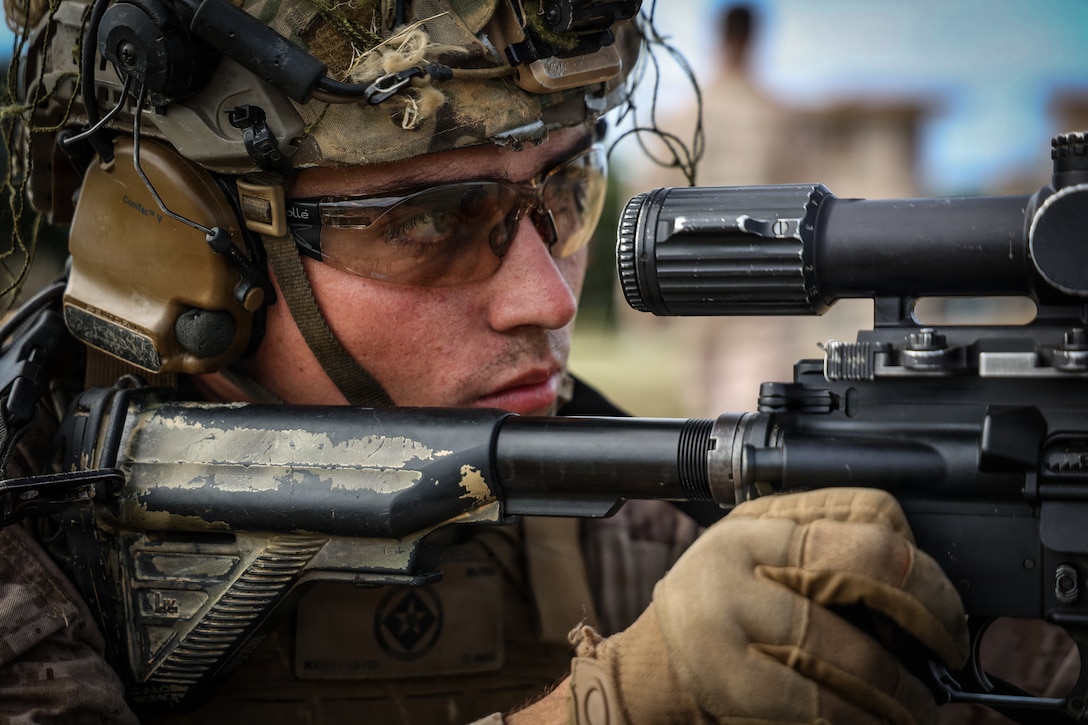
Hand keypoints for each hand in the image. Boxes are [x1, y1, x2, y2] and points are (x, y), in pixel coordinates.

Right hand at [567, 488, 968, 724]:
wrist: (655, 669)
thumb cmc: (725, 613)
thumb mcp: (766, 560)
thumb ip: (829, 552)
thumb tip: (928, 596)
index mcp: (762, 520)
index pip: (867, 515)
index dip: (921, 566)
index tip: (943, 608)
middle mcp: (738, 554)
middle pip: (862, 566)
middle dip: (928, 614)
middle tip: (947, 652)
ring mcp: (726, 613)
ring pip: (845, 645)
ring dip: (899, 690)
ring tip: (917, 707)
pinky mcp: (726, 676)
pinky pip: (814, 700)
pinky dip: (857, 721)